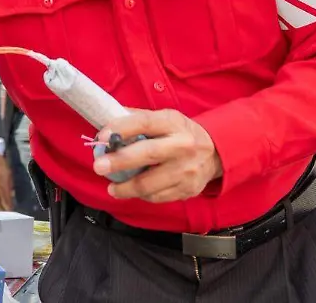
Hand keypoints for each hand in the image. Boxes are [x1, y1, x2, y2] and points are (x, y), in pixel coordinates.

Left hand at [93, 109, 221, 203]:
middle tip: (99, 167)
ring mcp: (187, 170)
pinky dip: (141, 195)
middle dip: (120, 161)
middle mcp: (183, 146)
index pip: (145, 122)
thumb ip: (137, 119)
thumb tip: (106, 119)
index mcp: (173, 123)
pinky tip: (133, 191)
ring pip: (151, 183)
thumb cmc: (180, 134)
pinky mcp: (187, 190)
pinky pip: (157, 196)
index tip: (101, 137)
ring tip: (112, 188)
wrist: (216, 153)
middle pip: (148, 154)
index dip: (121, 129)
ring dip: (126, 187)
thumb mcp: (164, 119)